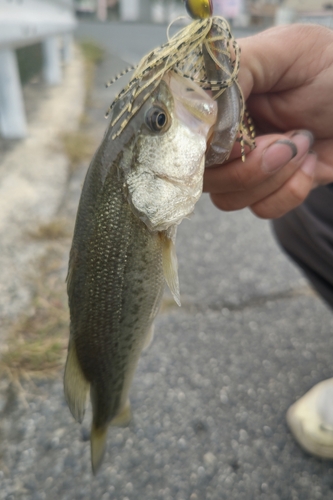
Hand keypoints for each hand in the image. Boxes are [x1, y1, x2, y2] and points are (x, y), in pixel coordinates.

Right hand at [203, 24, 332, 218]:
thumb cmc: (330, 67)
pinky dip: (289, 192)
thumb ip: (235, 70)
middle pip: (203, 176)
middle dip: (250, 166)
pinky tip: (308, 163)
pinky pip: (260, 210)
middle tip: (286, 142)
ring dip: (273, 178)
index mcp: (216, 102)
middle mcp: (222, 137)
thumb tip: (200, 110)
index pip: (186, 139)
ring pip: (228, 198)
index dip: (210, 149)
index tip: (242, 140)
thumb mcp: (283, 51)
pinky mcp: (268, 188)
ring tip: (302, 144)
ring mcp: (242, 165)